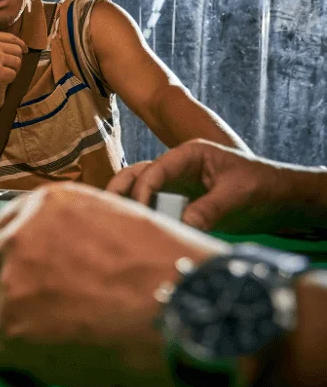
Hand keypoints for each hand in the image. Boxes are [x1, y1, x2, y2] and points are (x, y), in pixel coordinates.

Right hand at [0, 13, 27, 95]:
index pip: (12, 38)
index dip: (21, 45)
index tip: (25, 50)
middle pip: (17, 51)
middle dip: (17, 59)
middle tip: (12, 66)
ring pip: (17, 63)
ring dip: (14, 70)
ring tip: (6, 73)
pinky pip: (12, 75)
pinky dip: (9, 79)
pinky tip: (2, 80)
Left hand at [0, 182, 225, 386]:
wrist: (194, 312)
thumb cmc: (174, 271)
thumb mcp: (120, 222)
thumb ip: (80, 233)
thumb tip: (67, 257)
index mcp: (48, 204)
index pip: (10, 226)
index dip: (24, 255)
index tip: (37, 273)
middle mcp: (19, 236)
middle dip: (6, 283)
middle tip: (38, 309)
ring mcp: (9, 283)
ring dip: (22, 324)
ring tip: (67, 341)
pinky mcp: (9, 330)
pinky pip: (0, 350)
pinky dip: (25, 362)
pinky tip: (60, 363)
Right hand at [106, 139, 309, 231]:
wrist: (280, 200)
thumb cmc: (263, 187)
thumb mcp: (238, 194)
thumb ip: (210, 208)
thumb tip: (183, 224)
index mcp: (190, 155)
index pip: (155, 168)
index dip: (143, 189)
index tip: (140, 211)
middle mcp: (177, 167)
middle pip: (137, 174)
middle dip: (120, 191)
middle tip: (106, 212)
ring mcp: (175, 185)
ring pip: (139, 189)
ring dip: (126, 204)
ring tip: (112, 222)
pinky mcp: (178, 202)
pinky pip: (153, 207)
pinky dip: (141, 216)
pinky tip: (132, 231)